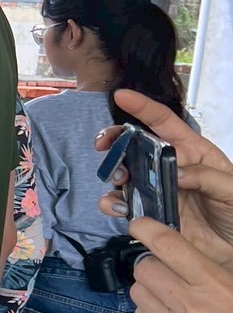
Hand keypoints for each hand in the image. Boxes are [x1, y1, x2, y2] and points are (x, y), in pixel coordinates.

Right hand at [96, 91, 232, 270]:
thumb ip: (208, 178)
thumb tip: (176, 174)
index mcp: (192, 153)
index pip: (164, 123)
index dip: (142, 107)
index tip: (120, 96)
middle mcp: (168, 168)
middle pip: (134, 145)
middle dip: (115, 141)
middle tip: (103, 146)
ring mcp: (155, 191)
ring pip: (123, 175)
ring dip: (113, 174)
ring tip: (119, 182)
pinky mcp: (146, 215)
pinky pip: (121, 205)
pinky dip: (112, 204)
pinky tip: (119, 208)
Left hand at [126, 217, 232, 312]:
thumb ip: (215, 271)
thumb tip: (182, 251)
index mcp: (217, 288)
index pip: (168, 246)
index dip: (147, 228)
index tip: (140, 224)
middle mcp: (191, 309)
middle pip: (144, 268)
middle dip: (151, 263)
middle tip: (167, 268)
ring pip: (138, 293)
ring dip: (149, 289)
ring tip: (172, 296)